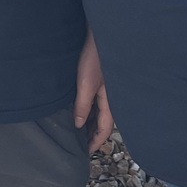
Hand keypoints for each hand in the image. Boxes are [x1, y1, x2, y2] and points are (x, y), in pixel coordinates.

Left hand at [74, 29, 113, 152]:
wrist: (99, 33)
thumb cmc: (94, 57)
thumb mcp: (85, 83)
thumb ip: (83, 105)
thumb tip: (79, 125)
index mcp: (109, 101)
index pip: (104, 129)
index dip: (96, 143)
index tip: (86, 153)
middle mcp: (109, 97)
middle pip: (102, 122)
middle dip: (93, 134)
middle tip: (80, 145)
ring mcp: (105, 89)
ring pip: (98, 112)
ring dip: (89, 122)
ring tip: (77, 131)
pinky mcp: (99, 80)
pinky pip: (95, 101)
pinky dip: (88, 109)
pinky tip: (79, 110)